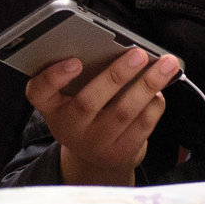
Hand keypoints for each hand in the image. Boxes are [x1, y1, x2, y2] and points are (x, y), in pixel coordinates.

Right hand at [25, 49, 174, 185]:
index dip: (54, 77)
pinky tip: (161, 88)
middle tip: (138, 54)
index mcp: (51, 107)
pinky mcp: (121, 152)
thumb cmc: (84, 111)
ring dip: (147, 85)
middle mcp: (69, 127)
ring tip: (165, 65)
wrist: (96, 156)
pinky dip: (154, 103)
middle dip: (116, 75)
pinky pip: (142, 125)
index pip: (39, 93)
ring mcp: (95, 143)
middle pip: (88, 102)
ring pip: (123, 112)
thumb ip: (82, 75)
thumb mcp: (70, 96)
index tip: (75, 61)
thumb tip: (117, 47)